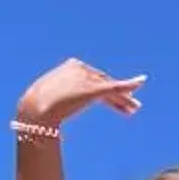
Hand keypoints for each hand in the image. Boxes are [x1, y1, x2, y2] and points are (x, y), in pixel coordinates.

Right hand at [16, 59, 144, 127]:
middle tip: (132, 106)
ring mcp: (87, 78)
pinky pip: (115, 86)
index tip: (116, 104)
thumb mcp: (49, 100)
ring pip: (110, 88)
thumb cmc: (38, 108)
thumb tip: (54, 113)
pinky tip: (141, 81)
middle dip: (118, 96)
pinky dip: (129, 84)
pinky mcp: (93, 88)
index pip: (93, 79)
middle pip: (104, 83)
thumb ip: (58, 101)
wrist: (37, 108)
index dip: (106, 92)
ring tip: (135, 109)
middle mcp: (81, 68)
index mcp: (71, 66)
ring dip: (123, 99)